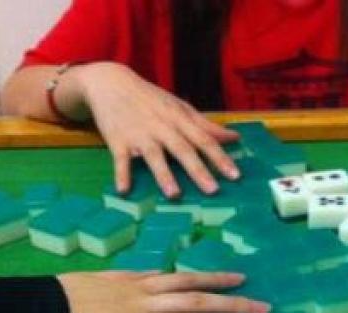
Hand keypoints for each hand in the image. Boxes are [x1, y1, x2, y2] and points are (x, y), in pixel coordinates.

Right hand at [57, 271, 269, 312]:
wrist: (31, 310)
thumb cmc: (61, 296)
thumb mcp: (100, 279)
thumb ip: (129, 281)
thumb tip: (151, 279)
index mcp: (135, 283)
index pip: (184, 278)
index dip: (214, 278)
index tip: (241, 278)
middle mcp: (141, 301)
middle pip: (195, 300)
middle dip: (232, 303)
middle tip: (263, 308)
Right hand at [71, 62, 239, 197]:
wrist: (111, 83)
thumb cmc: (151, 99)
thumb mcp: (180, 108)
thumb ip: (206, 125)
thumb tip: (234, 138)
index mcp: (179, 119)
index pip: (204, 140)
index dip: (220, 157)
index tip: (235, 175)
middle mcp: (162, 126)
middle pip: (182, 149)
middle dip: (198, 170)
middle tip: (213, 190)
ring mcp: (139, 134)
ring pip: (153, 155)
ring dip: (164, 175)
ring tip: (175, 194)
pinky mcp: (117, 140)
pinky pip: (120, 159)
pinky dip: (122, 174)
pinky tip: (124, 190)